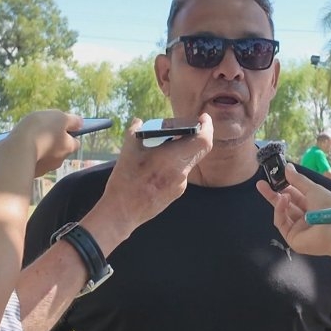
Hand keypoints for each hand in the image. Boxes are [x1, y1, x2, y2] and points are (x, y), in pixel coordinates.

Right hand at [0, 110, 81, 177]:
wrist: (16, 150)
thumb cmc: (40, 131)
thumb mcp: (60, 118)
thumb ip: (72, 120)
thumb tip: (80, 123)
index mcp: (68, 148)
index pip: (74, 142)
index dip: (68, 133)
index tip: (59, 126)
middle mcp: (59, 161)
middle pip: (59, 149)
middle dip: (52, 141)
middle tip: (40, 130)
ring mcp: (44, 168)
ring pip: (44, 155)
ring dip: (39, 148)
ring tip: (28, 137)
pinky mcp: (29, 171)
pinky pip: (30, 160)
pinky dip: (27, 154)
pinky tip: (19, 147)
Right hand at [92, 113, 213, 233]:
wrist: (122, 211)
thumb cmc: (125, 180)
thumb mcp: (127, 150)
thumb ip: (135, 131)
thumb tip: (139, 121)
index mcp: (171, 158)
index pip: (202, 140)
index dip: (207, 127)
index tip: (204, 118)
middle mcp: (181, 172)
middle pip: (201, 149)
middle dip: (199, 135)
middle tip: (192, 125)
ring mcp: (181, 184)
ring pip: (190, 160)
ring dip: (184, 149)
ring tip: (168, 144)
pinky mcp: (177, 192)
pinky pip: (182, 173)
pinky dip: (176, 163)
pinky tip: (161, 163)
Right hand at [256, 164, 330, 255]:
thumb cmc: (330, 207)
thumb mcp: (314, 189)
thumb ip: (298, 180)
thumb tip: (287, 167)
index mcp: (314, 205)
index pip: (295, 194)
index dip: (285, 185)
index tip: (274, 176)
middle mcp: (306, 217)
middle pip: (286, 204)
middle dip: (273, 193)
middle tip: (260, 183)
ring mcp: (299, 229)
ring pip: (282, 213)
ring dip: (278, 201)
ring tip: (278, 194)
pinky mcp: (292, 238)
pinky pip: (282, 223)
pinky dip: (279, 211)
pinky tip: (282, 201)